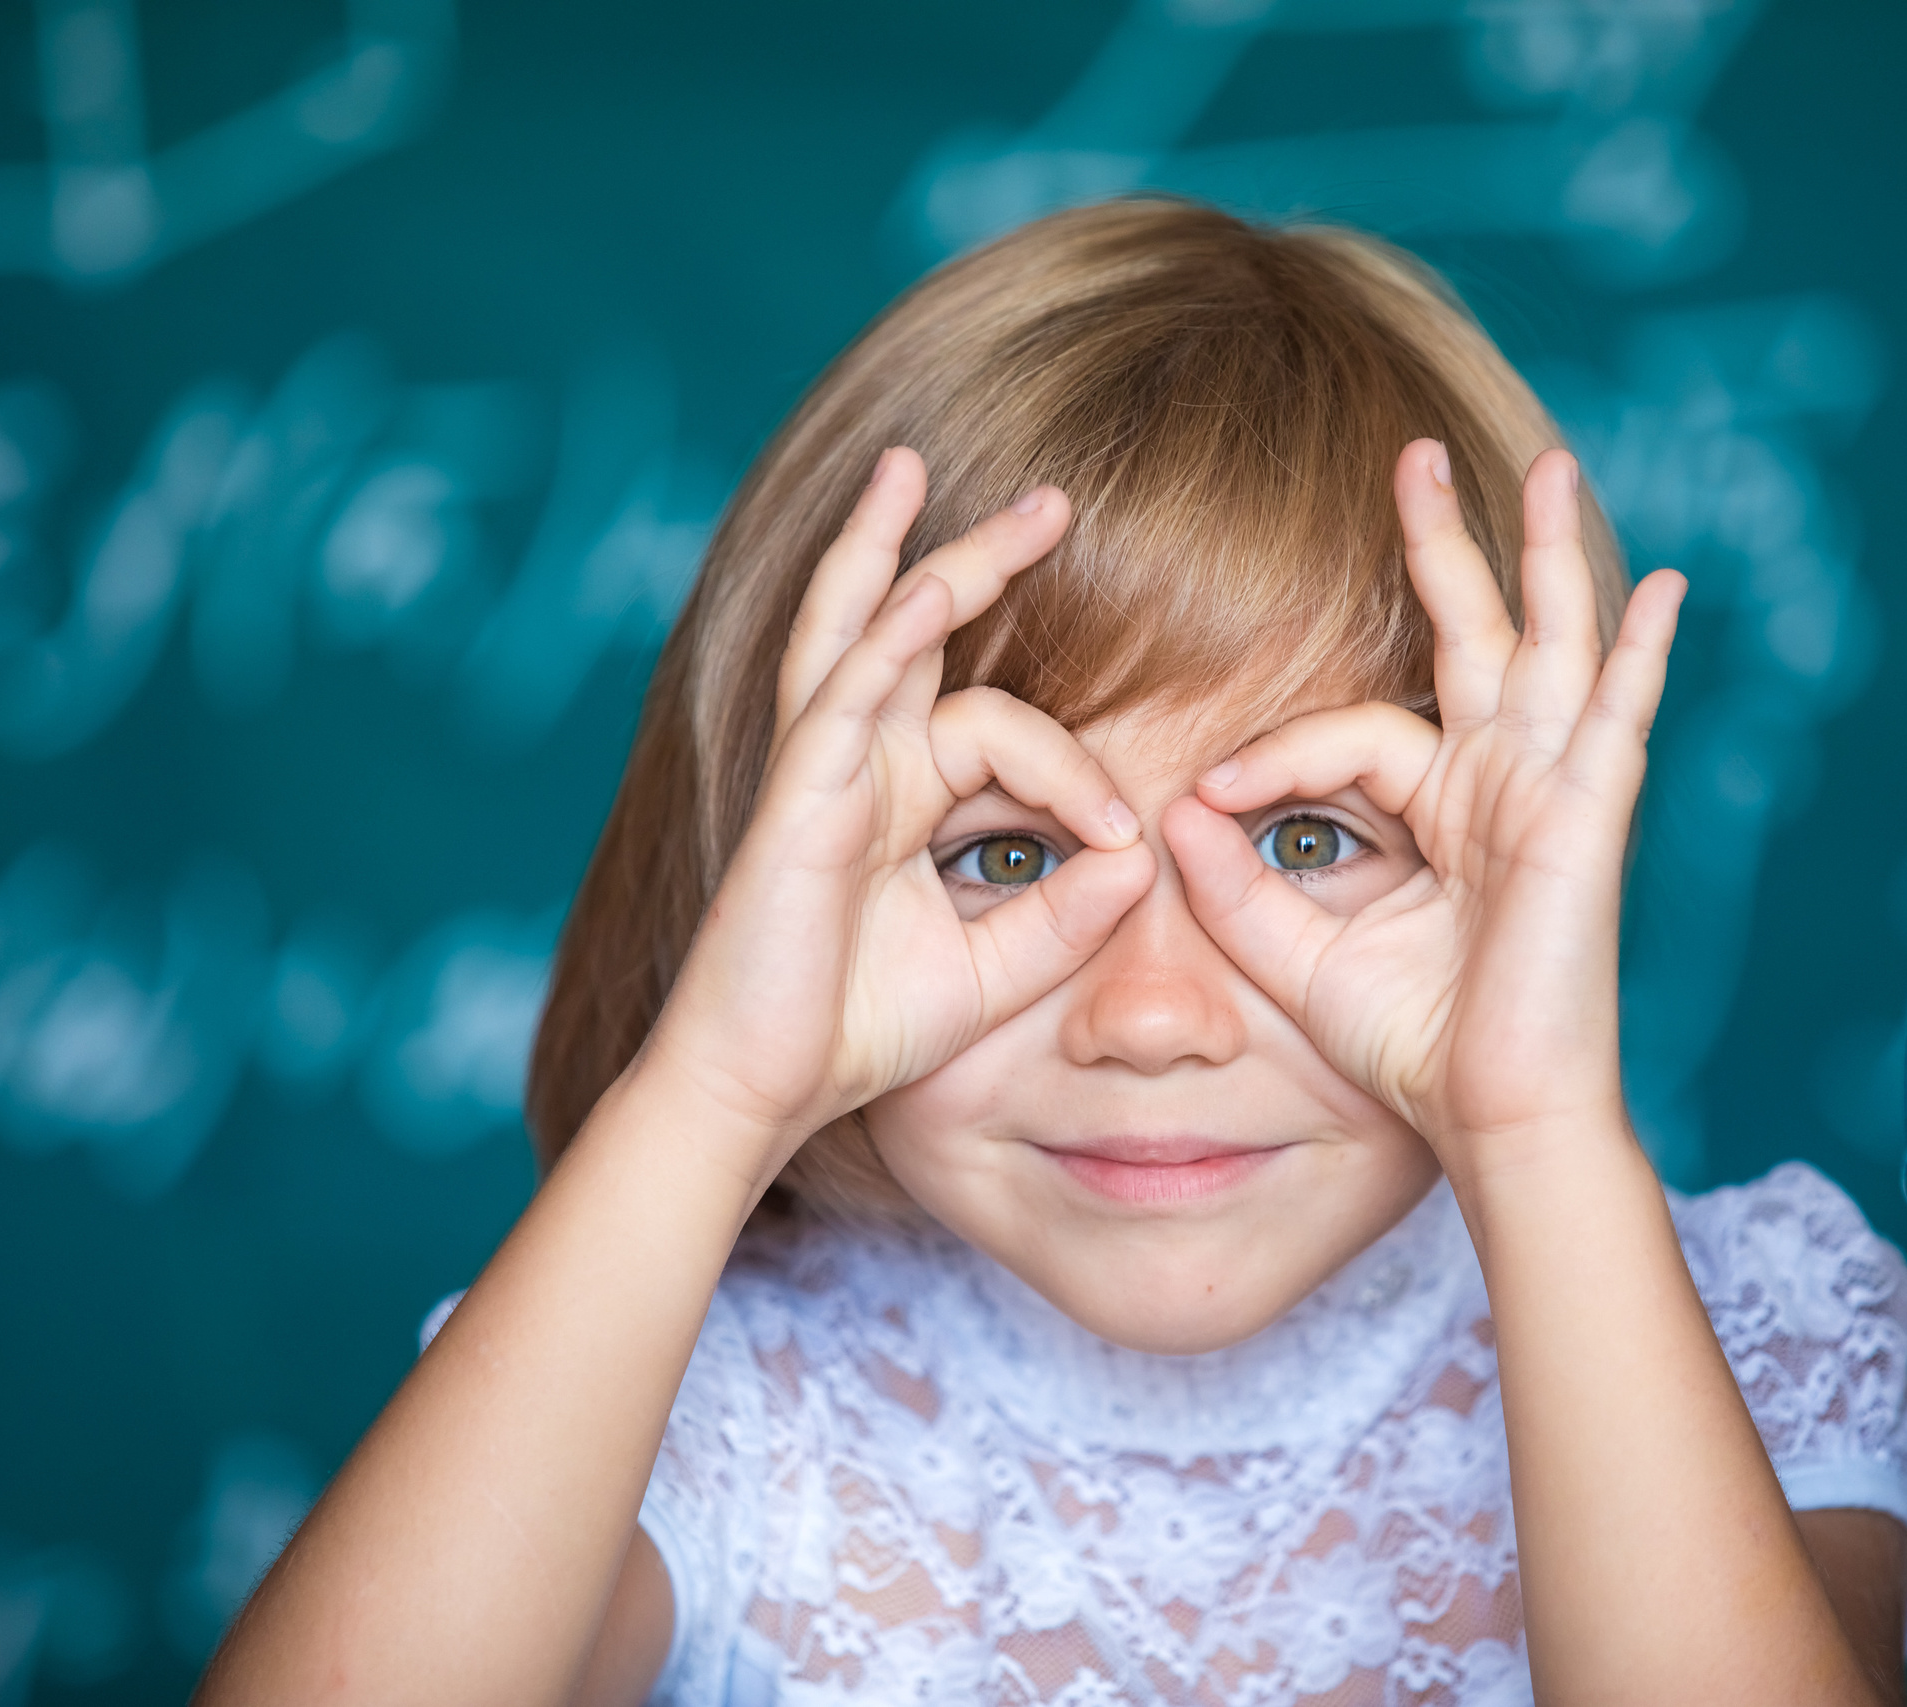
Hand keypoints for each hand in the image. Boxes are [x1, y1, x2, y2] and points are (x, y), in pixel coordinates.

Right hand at [643, 448, 1154, 1172]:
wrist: (766, 1089)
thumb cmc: (860, 1029)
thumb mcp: (997, 969)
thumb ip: (1068, 913)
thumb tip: (1140, 855)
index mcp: (899, 793)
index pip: (1000, 727)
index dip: (1075, 769)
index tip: (1123, 836)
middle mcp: (857, 761)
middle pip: (914, 624)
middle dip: (976, 552)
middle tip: (1050, 496)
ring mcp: (820, 769)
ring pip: (862, 628)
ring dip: (899, 546)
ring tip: (913, 465)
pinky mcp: (797, 796)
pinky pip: (840, 695)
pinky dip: (880, 639)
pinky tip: (918, 593)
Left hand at [1164, 442, 1684, 1168]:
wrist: (1490, 1116)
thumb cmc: (1412, 1046)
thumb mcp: (1294, 955)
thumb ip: (1234, 882)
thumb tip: (1178, 802)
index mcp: (1442, 809)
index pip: (1352, 732)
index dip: (1277, 751)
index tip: (1214, 793)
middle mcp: (1500, 782)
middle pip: (1473, 634)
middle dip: (1445, 543)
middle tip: (1416, 453)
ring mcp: (1549, 791)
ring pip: (1551, 645)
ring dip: (1549, 555)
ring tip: (1553, 465)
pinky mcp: (1585, 818)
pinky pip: (1617, 718)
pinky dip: (1642, 652)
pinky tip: (1662, 590)